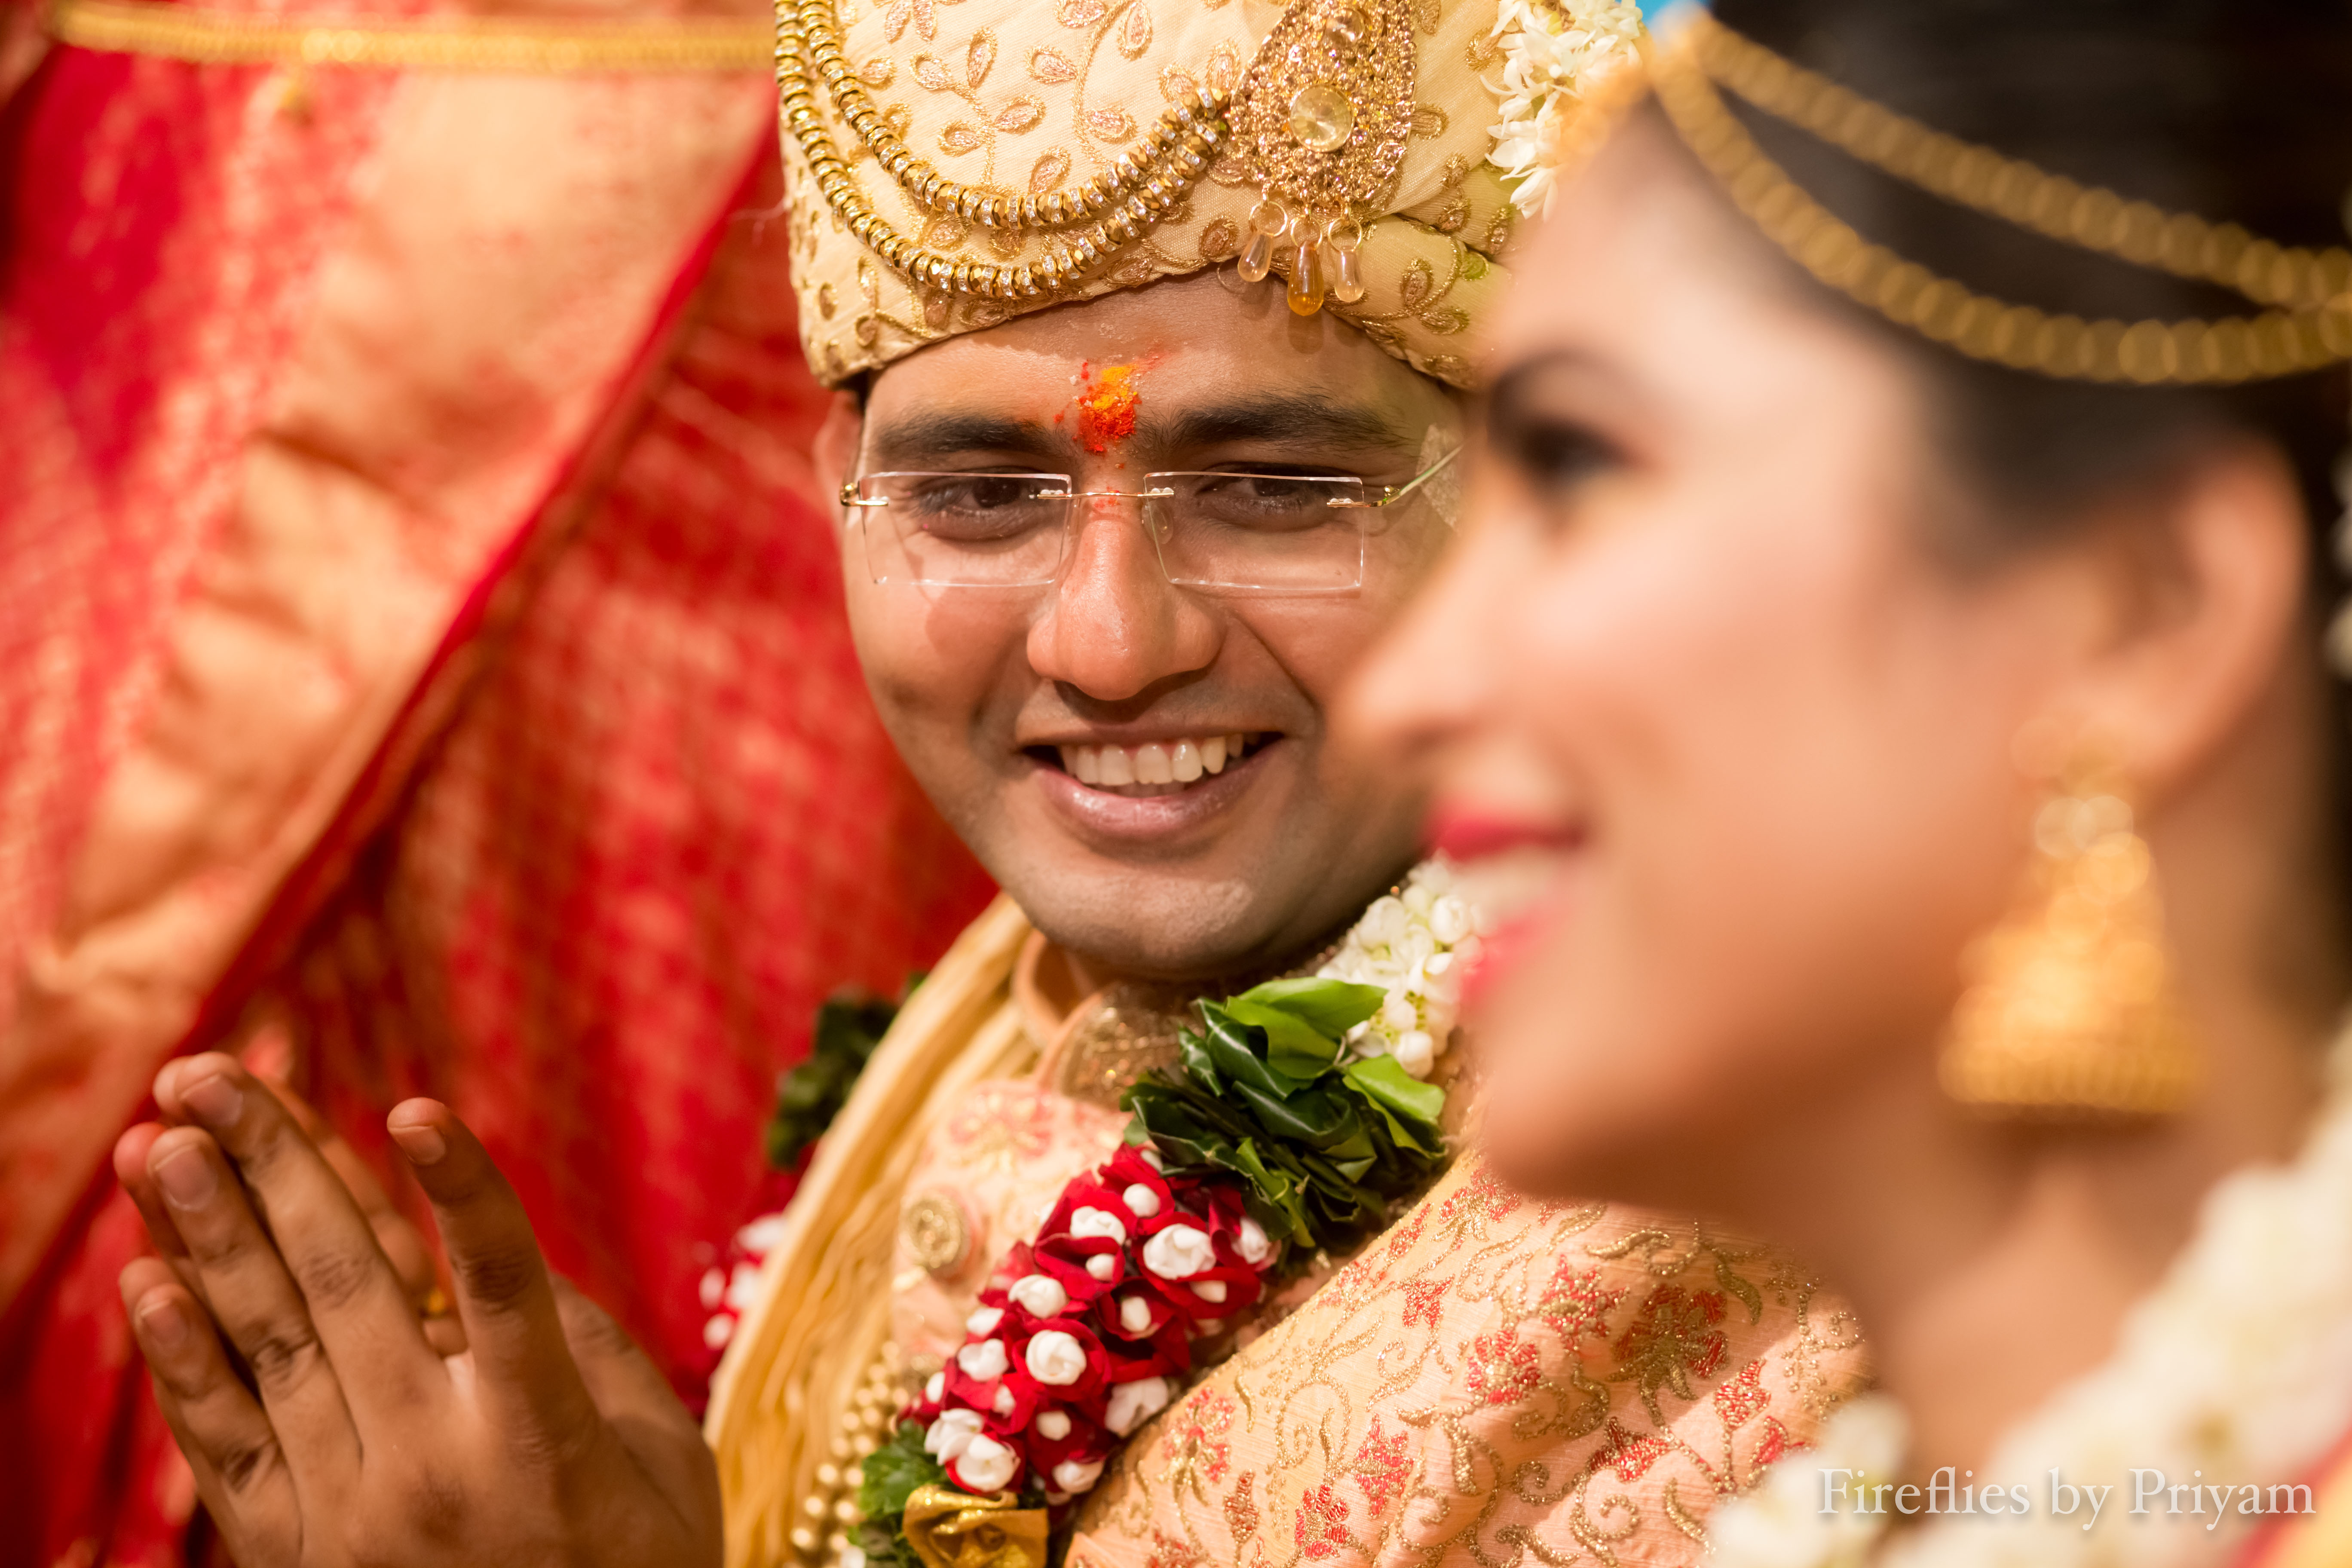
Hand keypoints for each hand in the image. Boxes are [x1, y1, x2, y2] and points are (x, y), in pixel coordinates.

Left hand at [113, 1053, 720, 1567]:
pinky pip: (227, 1448)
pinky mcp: (299, 1559)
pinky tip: (149, 1281)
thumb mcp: (660, 1455)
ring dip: (206, 1234)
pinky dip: (184, 1362)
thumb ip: (585, 1349)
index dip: (462, 1191)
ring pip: (270, 1347)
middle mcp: (436, 1468)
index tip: (413, 1106)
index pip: (500, 1286)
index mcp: (543, 1435)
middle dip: (273, 1166)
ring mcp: (355, 1518)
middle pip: (346, 1288)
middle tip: (210, 1073)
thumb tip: (503, 1256)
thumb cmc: (644, 1566)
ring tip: (159, 1141)